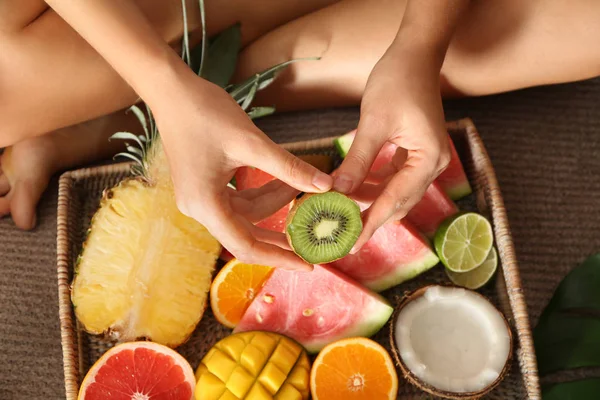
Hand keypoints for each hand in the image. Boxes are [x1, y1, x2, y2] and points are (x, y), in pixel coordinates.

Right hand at [153, 76, 332, 270]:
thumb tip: (326, 186)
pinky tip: (285, 181)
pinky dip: (263, 192)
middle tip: (314, 239)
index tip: (308, 263)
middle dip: (282, 233)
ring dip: (276, 203)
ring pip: (246, 213)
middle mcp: (199, 208)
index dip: (279, 257)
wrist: (172, 89)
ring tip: (306, 190)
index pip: (246, 246)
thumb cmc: (205, 112)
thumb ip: (288, 168)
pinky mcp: (205, 184)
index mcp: (205, 205)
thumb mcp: (252, 142)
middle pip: (246, 232)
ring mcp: (200, 197)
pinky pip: (238, 199)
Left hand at [333, 43, 450, 250]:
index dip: (371, 223)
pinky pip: (394, 179)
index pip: (395, 199)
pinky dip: (374, 186)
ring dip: (369, 202)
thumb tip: (337, 192)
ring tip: (342, 214)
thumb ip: (357, 160)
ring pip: (395, 193)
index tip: (352, 243)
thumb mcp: (373, 123)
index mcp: (429, 159)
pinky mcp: (416, 154)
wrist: (415, 56)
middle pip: (399, 202)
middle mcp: (433, 165)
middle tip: (342, 234)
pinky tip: (353, 190)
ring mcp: (426, 160)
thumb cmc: (397, 82)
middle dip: (369, 217)